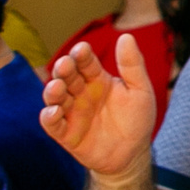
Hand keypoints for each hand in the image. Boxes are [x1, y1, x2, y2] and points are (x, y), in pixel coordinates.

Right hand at [41, 36, 158, 178]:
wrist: (133, 153)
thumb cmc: (136, 119)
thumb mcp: (140, 90)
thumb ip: (132, 65)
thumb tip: (126, 36)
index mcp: (97, 79)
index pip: (86, 62)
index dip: (82, 55)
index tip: (82, 49)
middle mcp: (80, 93)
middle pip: (67, 77)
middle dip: (64, 70)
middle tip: (66, 64)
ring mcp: (71, 112)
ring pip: (55, 98)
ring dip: (53, 91)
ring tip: (57, 86)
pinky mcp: (66, 133)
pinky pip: (52, 124)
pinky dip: (49, 117)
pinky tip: (54, 111)